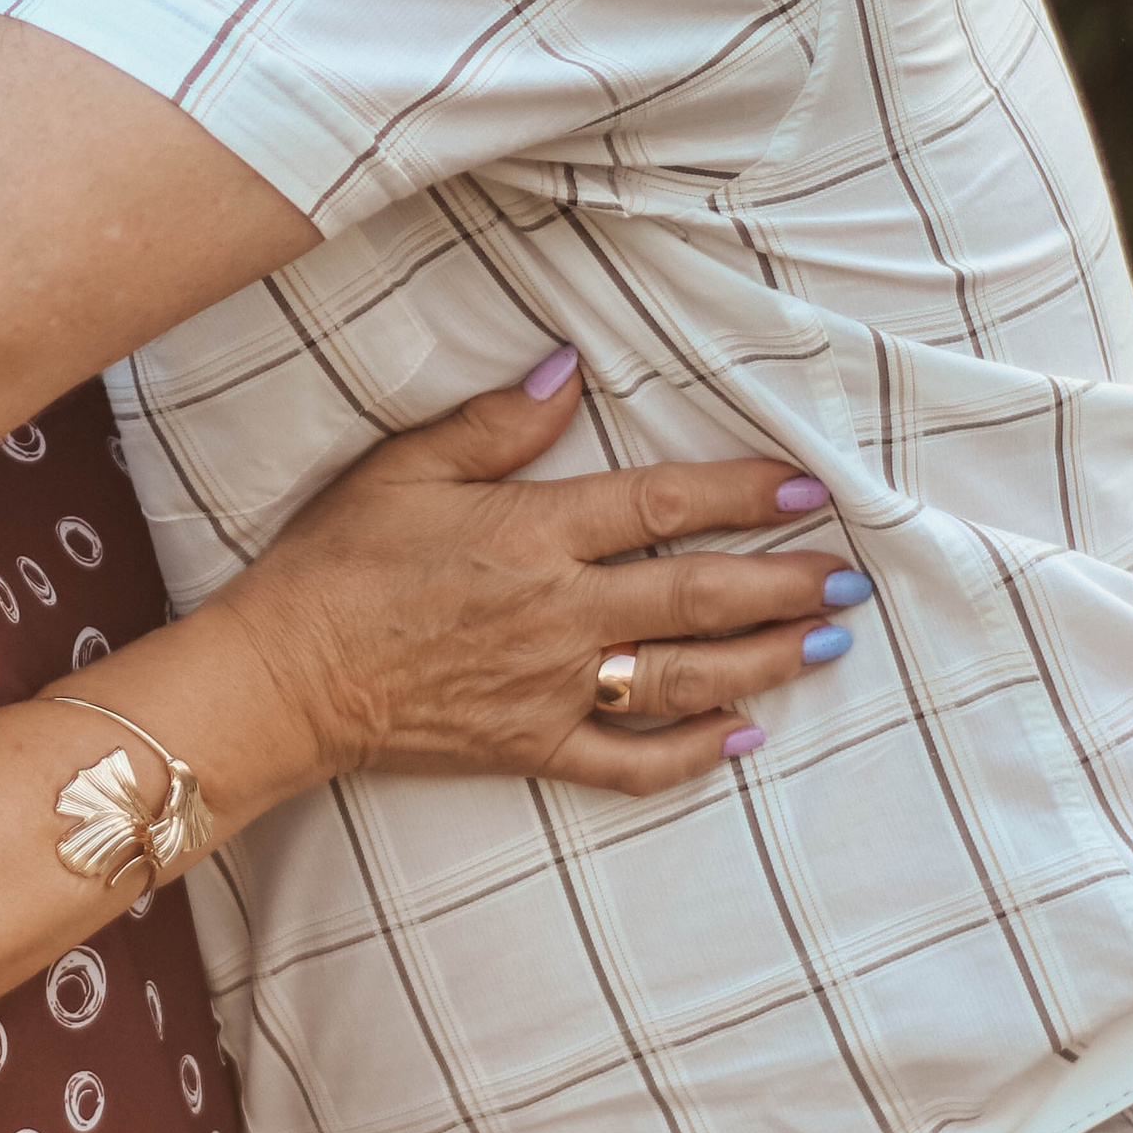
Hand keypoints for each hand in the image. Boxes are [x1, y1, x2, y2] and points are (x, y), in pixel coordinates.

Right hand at [225, 354, 866, 794]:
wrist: (282, 678)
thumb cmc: (334, 566)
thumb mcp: (402, 470)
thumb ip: (494, 426)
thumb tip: (569, 371)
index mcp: (533, 535)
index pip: (661, 504)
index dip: (741, 493)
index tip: (805, 486)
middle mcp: (559, 614)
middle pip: (699, 596)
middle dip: (785, 583)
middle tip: (850, 576)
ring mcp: (551, 688)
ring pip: (686, 678)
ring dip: (766, 661)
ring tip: (827, 643)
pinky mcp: (532, 746)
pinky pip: (631, 762)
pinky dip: (694, 755)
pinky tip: (745, 738)